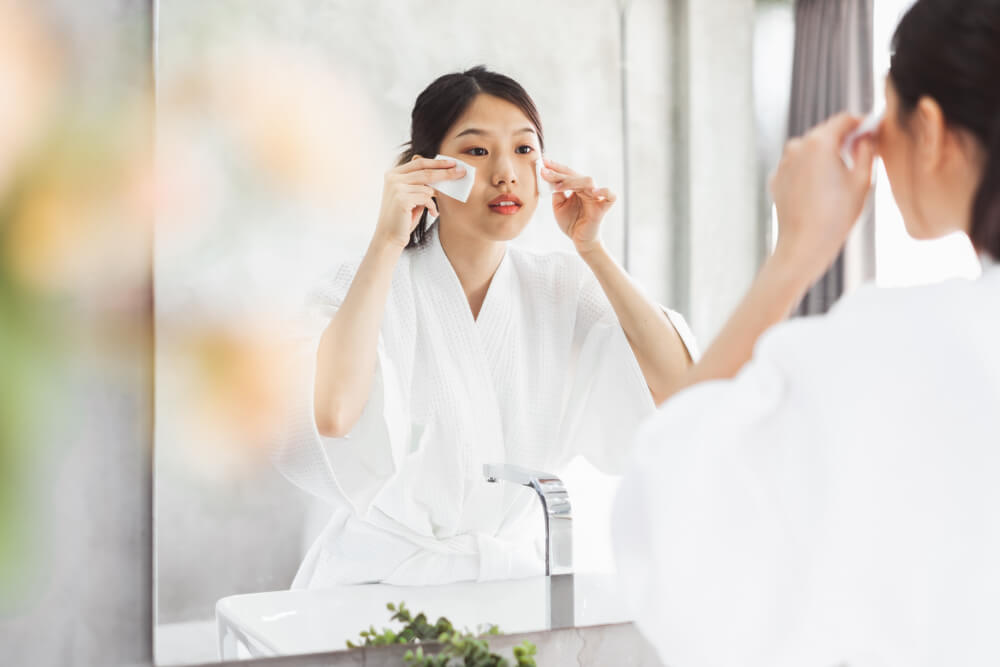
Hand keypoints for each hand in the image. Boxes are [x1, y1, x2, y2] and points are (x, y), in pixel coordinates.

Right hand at [374, 156, 465, 248]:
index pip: (418, 163)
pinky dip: (432, 206)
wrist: (390, 237)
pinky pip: (426, 198)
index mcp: (393, 174)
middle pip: (425, 172)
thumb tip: (442, 173)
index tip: (452, 163)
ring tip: (433, 208)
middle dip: (446, 172)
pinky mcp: (402, 199)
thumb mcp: (411, 196)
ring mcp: (396, 188)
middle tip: (461, 172)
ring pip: (427, 187)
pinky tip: (433, 213)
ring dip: (434, 199)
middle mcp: (393, 178)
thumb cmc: (403, 218)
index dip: (437, 162)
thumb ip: (421, 184)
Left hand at [542, 158, 616, 254]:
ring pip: (588, 181)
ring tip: (557, 187)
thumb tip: (549, 178)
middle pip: (576, 175)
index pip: (568, 173)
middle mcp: (587, 189)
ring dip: (571, 182)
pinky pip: (610, 195)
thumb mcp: (558, 206)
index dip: (556, 167)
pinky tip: (593, 192)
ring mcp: (596, 197)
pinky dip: (604, 191)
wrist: (579, 240)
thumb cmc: (571, 223)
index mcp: (577, 187)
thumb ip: (556, 193)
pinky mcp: (603, 207)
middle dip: (559, 173)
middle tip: (545, 171)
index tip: (543, 161)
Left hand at [768, 112, 876, 283]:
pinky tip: (820, 190)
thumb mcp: (862, 180)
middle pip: (824, 133)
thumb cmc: (836, 216)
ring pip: (809, 150)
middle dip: (842, 139)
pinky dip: (809, 171)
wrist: (803, 245)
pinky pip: (797, 166)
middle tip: (860, 154)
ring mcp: (783, 163)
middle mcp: (796, 147)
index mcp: (819, 142)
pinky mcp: (776, 179)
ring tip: (840, 177)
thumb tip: (866, 136)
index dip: (860, 123)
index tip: (870, 131)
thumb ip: (866, 150)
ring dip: (824, 155)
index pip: (843, 119)